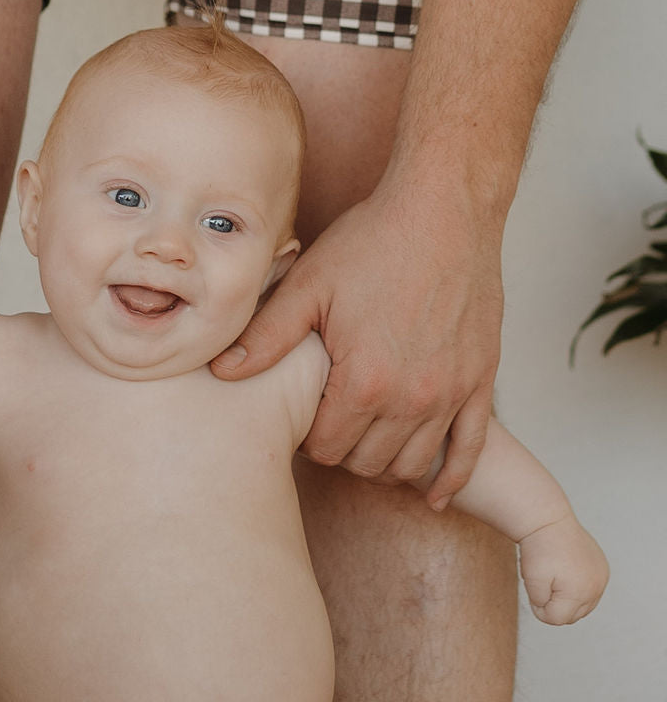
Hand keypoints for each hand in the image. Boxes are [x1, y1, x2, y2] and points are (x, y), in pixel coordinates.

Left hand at [210, 178, 504, 504]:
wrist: (446, 208)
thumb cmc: (375, 240)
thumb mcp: (308, 284)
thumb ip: (266, 336)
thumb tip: (221, 372)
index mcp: (365, 381)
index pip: (326, 449)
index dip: (309, 438)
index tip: (305, 416)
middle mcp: (411, 398)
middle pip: (366, 462)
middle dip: (344, 450)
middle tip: (332, 423)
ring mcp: (451, 393)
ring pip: (410, 464)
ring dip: (385, 461)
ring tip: (368, 438)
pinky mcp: (480, 381)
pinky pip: (469, 451)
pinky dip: (449, 477)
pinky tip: (435, 494)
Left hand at [518, 514, 609, 624]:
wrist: (548, 522)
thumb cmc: (539, 550)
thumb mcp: (533, 583)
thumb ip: (542, 606)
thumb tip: (555, 614)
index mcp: (579, 592)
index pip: (556, 619)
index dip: (539, 608)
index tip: (533, 590)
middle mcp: (596, 587)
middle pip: (572, 616)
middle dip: (555, 605)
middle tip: (542, 584)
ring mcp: (602, 578)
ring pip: (583, 606)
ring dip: (567, 600)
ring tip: (554, 579)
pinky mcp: (603, 570)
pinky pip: (590, 592)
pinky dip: (578, 589)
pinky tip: (566, 575)